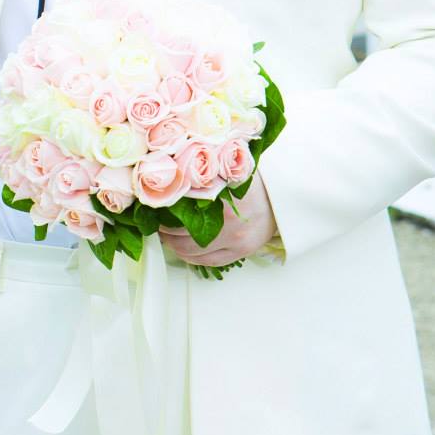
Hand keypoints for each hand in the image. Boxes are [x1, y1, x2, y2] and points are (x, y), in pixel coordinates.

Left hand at [158, 171, 279, 268]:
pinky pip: (207, 262)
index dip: (162, 210)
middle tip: (157, 224)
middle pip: (180, 235)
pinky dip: (190, 257)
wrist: (282, 198)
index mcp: (221, 200)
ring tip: (167, 236)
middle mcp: (227, 224)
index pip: (179, 210)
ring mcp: (234, 241)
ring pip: (190, 252)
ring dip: (173, 246)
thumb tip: (170, 178)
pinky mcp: (240, 253)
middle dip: (164, 231)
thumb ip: (202, 177)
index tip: (153, 207)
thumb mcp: (226, 173)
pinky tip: (184, 249)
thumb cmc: (253, 184)